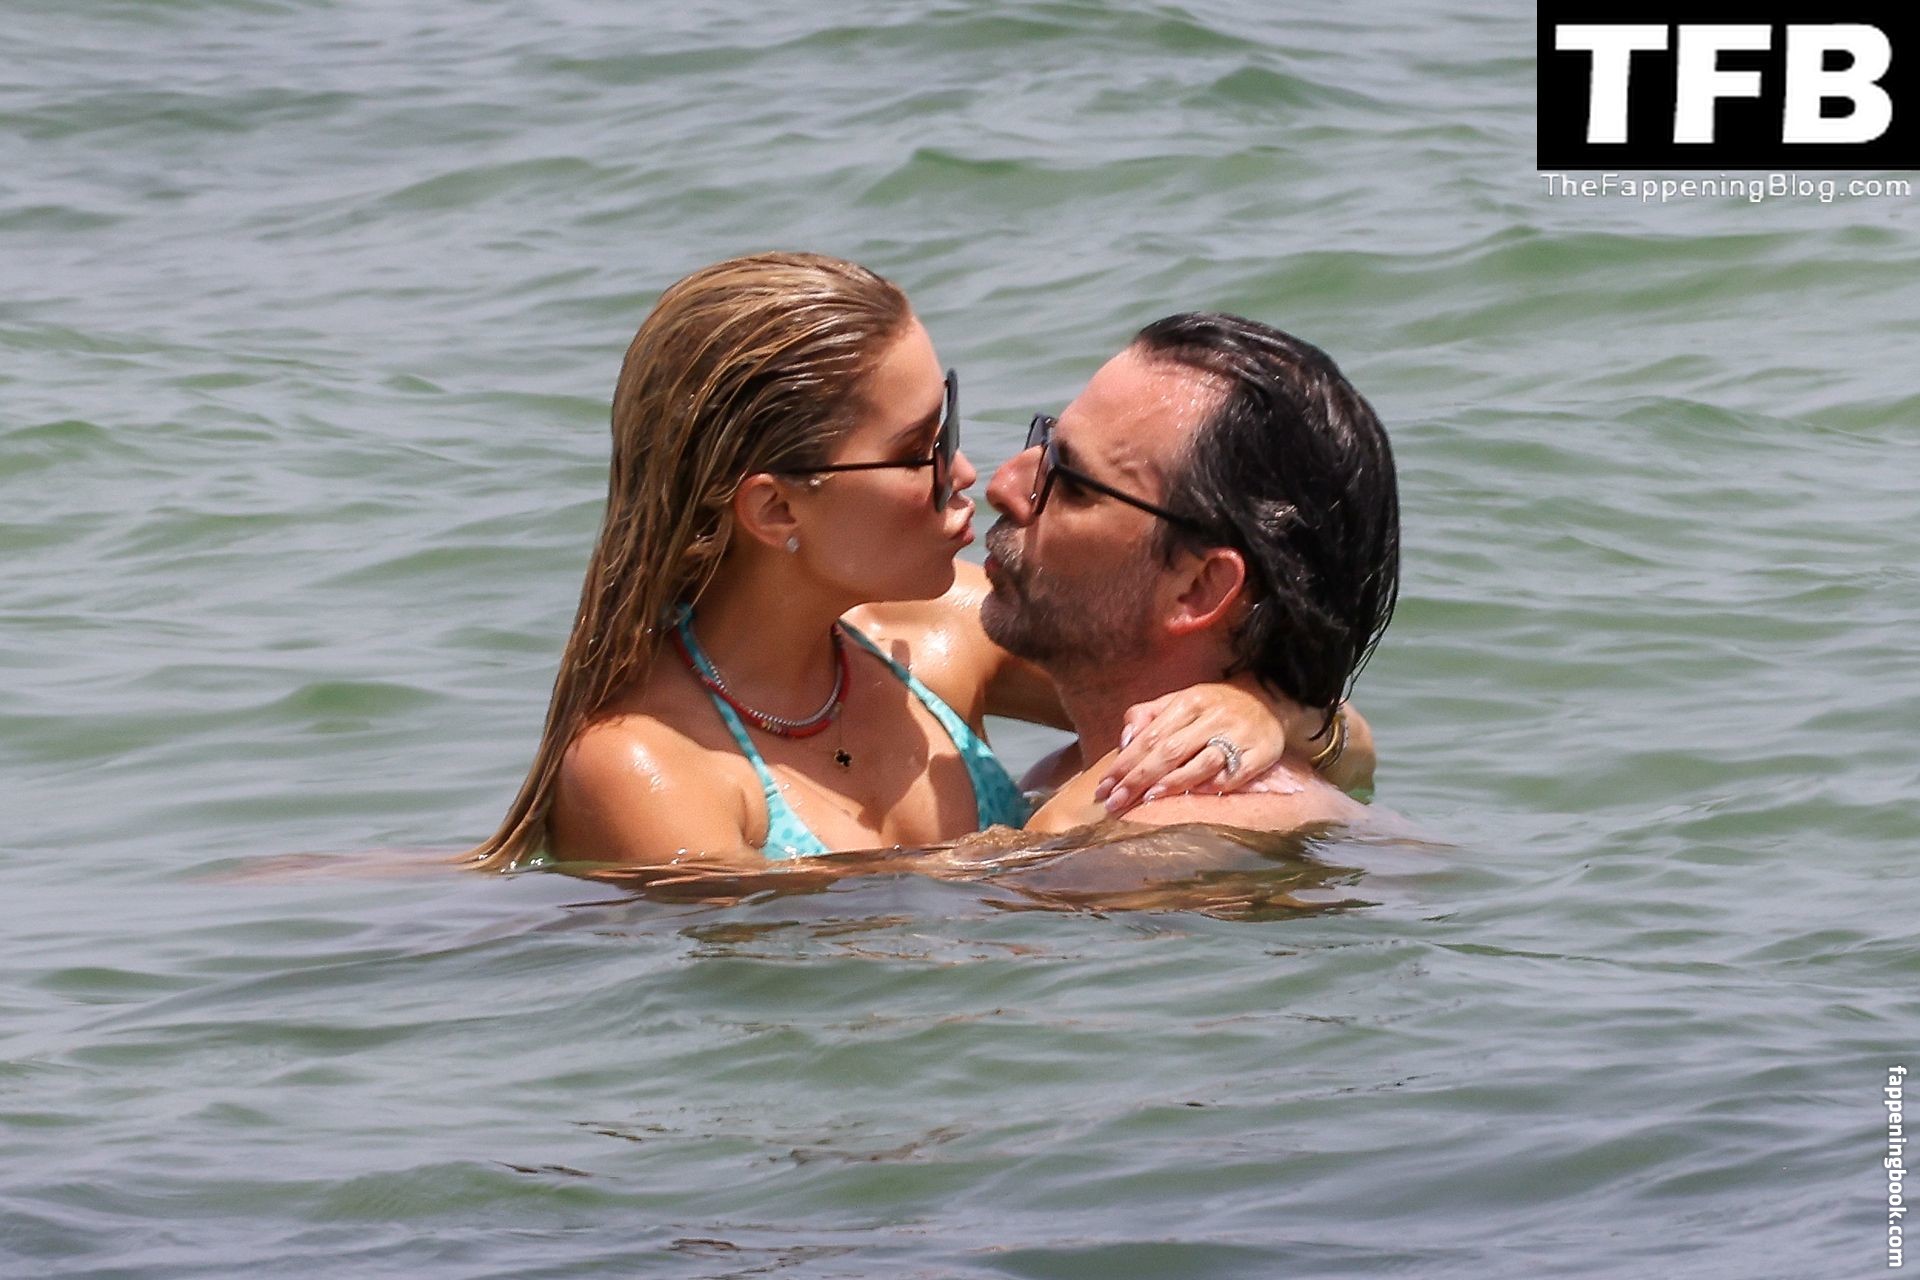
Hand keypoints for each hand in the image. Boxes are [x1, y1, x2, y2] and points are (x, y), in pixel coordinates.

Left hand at [1095, 678, 1319, 813]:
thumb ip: (1148, 716)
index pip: (1150, 736)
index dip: (1125, 763)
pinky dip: (1215, 786)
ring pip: (1202, 762)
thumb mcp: (1180, 701)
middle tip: (1115, 802)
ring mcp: (1238, 735)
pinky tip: (1195, 796)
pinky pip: (1236, 773)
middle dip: (1138, 778)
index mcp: (1189, 702)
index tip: (1104, 787)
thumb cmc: (1214, 706)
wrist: (1270, 698)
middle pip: (1170, 750)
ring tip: (1148, 799)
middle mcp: (1212, 717)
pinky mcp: (1262, 752)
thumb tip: (1123, 741)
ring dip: (1174, 782)